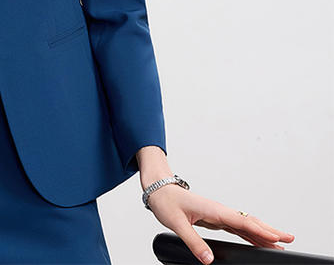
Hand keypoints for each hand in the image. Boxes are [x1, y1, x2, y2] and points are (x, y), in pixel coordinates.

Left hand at [145, 184, 294, 263]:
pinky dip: (249, 234)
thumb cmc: (165, 201)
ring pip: (244, 225)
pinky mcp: (214, 218)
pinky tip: (257, 241)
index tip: (277, 237)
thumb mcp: (176, 223)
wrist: (158, 189)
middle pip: (249, 222)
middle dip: (269, 230)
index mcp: (213, 209)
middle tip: (289, 239)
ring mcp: (217, 214)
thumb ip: (193, 242)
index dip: (260, 230)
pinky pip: (236, 227)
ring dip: (262, 233)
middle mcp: (218, 211)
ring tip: (280, 243)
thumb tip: (208, 260)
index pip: (241, 222)